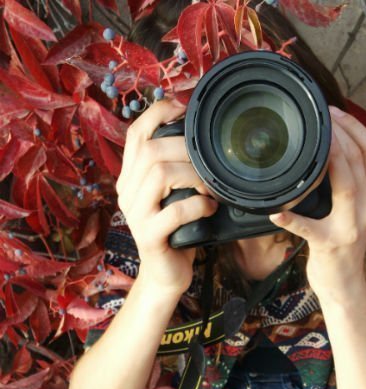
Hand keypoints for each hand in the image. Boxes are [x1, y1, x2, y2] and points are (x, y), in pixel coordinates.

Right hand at [116, 99, 217, 294]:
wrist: (165, 275)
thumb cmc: (175, 231)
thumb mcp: (173, 196)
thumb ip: (176, 170)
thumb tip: (201, 137)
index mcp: (131, 177)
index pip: (136, 133)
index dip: (158, 114)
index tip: (184, 108)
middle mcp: (127, 192)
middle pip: (151, 151)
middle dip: (186, 149)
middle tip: (209, 163)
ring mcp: (135, 215)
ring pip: (160, 175)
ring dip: (193, 176)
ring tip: (210, 187)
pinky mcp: (149, 236)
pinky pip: (174, 211)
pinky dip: (198, 205)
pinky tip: (209, 208)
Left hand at [269, 106, 365, 299]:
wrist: (345, 285)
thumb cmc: (341, 246)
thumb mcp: (354, 212)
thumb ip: (348, 186)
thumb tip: (328, 153)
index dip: (355, 127)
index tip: (334, 111)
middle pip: (361, 160)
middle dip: (341, 133)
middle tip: (320, 116)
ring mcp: (351, 226)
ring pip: (346, 185)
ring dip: (330, 159)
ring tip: (311, 143)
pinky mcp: (330, 245)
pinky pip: (309, 229)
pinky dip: (292, 219)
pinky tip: (276, 213)